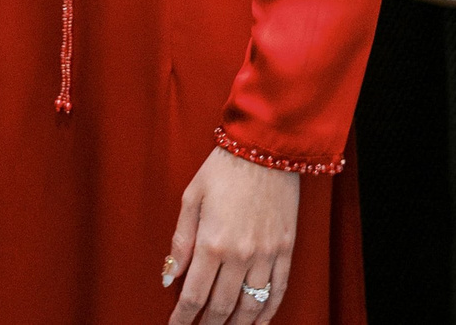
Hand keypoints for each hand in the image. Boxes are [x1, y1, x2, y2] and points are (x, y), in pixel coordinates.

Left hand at [164, 147, 298, 324]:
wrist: (266, 147)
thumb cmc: (223, 168)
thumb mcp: (190, 198)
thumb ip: (180, 242)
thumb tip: (169, 277)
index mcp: (212, 241)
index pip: (194, 294)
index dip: (183, 317)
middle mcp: (240, 254)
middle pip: (221, 306)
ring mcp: (266, 254)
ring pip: (251, 305)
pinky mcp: (286, 249)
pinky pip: (278, 289)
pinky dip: (268, 311)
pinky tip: (259, 322)